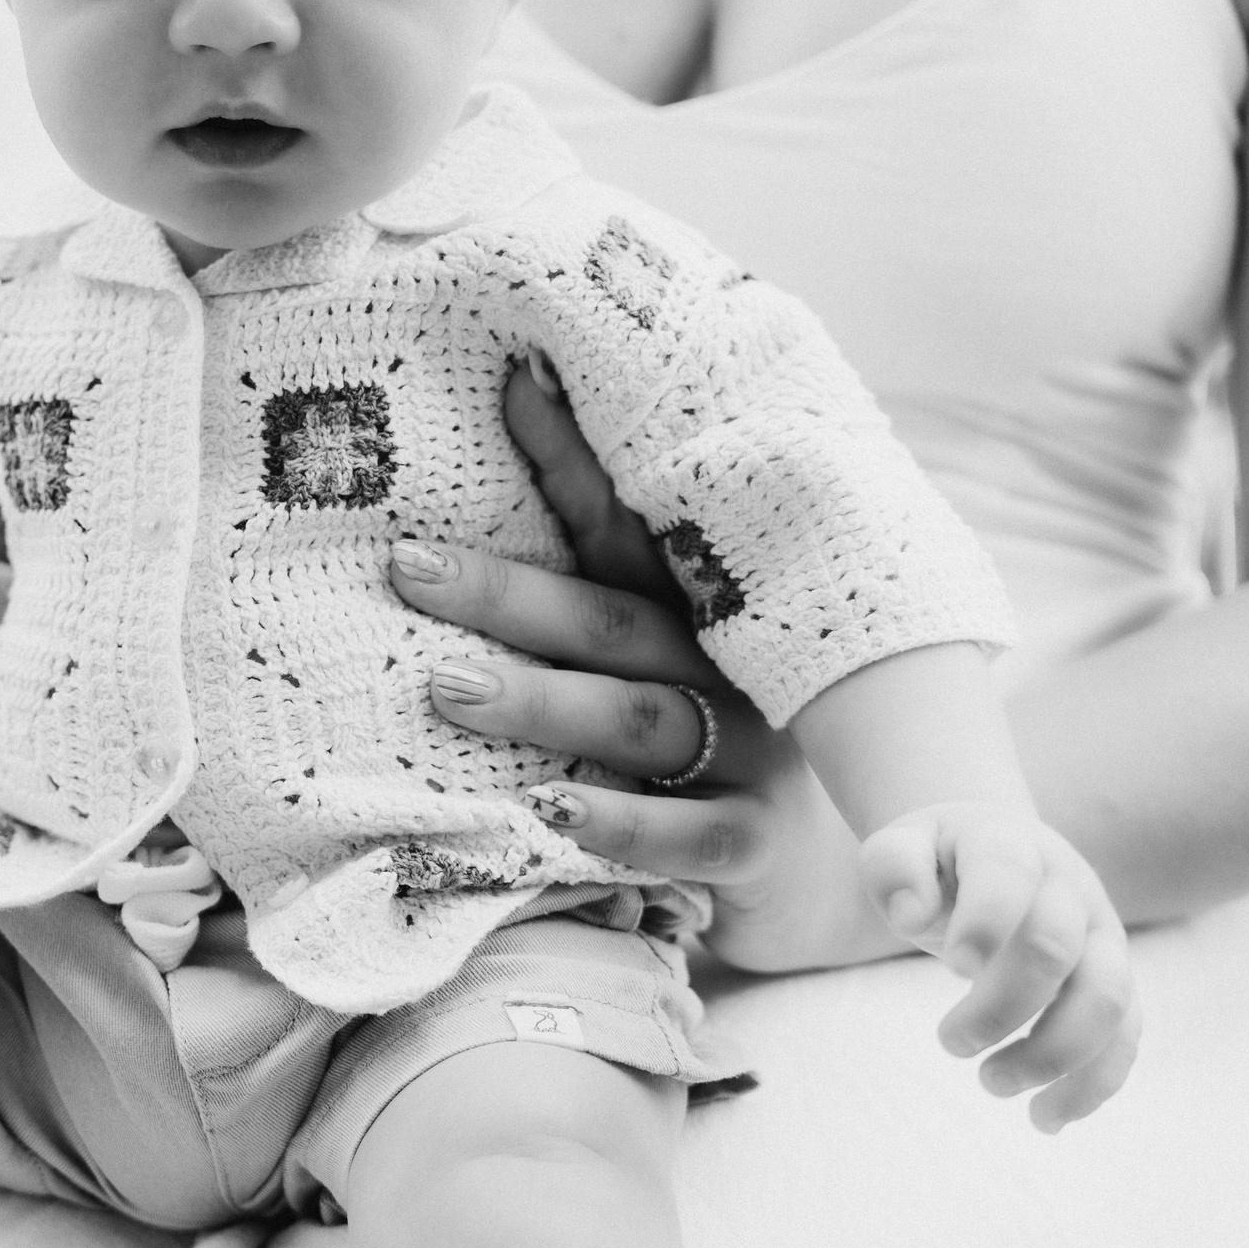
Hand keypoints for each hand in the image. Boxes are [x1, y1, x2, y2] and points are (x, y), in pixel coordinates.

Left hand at [393, 358, 885, 972]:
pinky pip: (692, 833)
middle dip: (507, 591)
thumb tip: (456, 512)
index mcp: (698, 605)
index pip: (626, 523)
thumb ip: (586, 600)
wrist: (840, 864)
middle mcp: (729, 663)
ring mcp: (754, 751)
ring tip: (445, 687)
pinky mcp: (759, 841)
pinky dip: (622, 823)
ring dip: (542, 701)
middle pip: (612, 617)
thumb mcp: (660, 661)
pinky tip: (550, 809)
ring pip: (642, 717)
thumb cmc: (710, 742)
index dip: (572, 457)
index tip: (515, 383)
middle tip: (409, 566)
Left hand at [862, 801, 1141, 1130]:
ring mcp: (1102, 935)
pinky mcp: (1116, 981)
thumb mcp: (899, 846)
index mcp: (1011, 843)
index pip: (1009, 875)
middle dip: (1003, 1006)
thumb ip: (892, 867)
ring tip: (991, 1085)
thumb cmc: (937, 860)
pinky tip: (1044, 1119)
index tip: (952, 968)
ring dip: (1055, 1055)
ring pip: (1107, 999)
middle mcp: (1069, 887)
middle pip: (1056, 948)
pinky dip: (1093, 1085)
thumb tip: (909, 914)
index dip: (986, 923)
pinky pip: (1126, 1036)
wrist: (995, 851)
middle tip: (949, 1044)